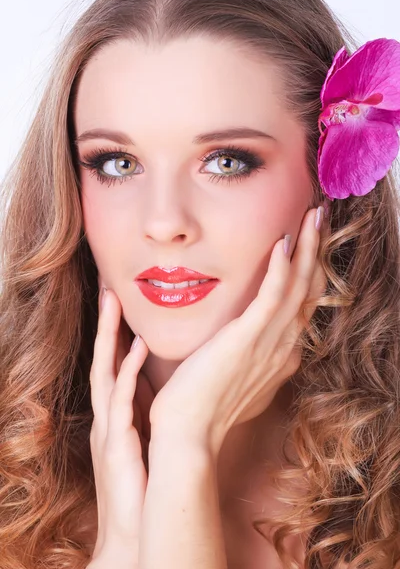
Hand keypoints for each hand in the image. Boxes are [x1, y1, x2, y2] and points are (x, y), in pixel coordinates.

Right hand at [89, 280, 151, 564]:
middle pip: (103, 358)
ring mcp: (109, 428)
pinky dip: (126, 373)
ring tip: (113, 302)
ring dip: (108, 337)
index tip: (121, 299)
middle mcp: (110, 414)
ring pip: (104, 371)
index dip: (116, 331)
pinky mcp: (115, 444)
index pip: (114, 363)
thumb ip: (155, 408)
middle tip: (108, 287)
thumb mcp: (150, 436)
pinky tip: (135, 349)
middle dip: (105, 323)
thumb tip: (174, 382)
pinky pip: (120, 402)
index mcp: (119, 412)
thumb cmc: (146, 482)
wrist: (138, 529)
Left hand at [149, 207, 327, 455]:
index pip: (303, 302)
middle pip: (309, 288)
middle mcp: (284, 346)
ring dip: (307, 248)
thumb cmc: (204, 404)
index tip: (307, 242)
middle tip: (319, 217)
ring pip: (298, 286)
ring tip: (313, 215)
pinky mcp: (248, 339)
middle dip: (316, 250)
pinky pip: (272, 297)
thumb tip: (248, 341)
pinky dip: (281, 269)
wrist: (188, 433)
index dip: (309, 270)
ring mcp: (269, 342)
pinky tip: (284, 243)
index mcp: (280, 352)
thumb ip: (249, 355)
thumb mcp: (236, 375)